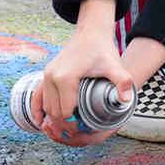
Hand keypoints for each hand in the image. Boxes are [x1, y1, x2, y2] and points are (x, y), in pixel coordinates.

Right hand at [33, 0, 132, 146]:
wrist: (91, 33)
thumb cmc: (103, 50)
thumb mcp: (115, 66)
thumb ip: (123, 82)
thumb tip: (126, 100)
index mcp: (65, 78)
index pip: (66, 112)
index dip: (74, 125)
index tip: (85, 130)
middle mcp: (51, 77)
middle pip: (55, 112)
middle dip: (64, 125)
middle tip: (78, 131)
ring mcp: (46, 75)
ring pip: (47, 106)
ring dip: (54, 119)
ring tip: (68, 126)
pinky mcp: (45, 74)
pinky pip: (37, 97)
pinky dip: (38, 110)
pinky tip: (42, 121)